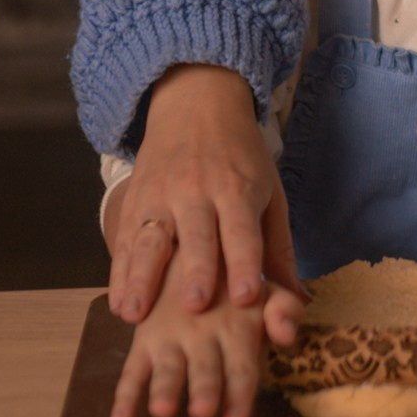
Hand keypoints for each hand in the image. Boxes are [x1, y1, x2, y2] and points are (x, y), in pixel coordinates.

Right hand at [106, 63, 301, 323]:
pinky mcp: (134, 200)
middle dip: (196, 272)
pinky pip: (124, 239)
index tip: (245, 299)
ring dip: (142, 278)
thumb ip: (279, 249)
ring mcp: (160, 195)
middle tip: (194, 308)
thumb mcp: (269, 192)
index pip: (242, 231)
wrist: (196, 101)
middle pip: (196, 236)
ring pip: (150, 240)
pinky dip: (119, 272)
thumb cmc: (241, 157)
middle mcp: (197, 191)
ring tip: (134, 314)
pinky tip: (117, 302)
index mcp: (237, 189)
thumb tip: (299, 301)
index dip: (244, 264)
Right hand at [108, 250, 306, 416]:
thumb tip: (288, 335)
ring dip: (164, 388)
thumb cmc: (237, 283)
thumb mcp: (266, 291)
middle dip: (204, 388)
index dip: (240, 392)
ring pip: (167, 367)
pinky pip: (132, 368)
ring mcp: (170, 337)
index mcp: (237, 325)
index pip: (241, 364)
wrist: (189, 246)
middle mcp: (203, 333)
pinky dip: (124, 395)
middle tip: (202, 412)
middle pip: (204, 366)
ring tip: (162, 411)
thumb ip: (284, 311)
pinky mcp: (145, 339)